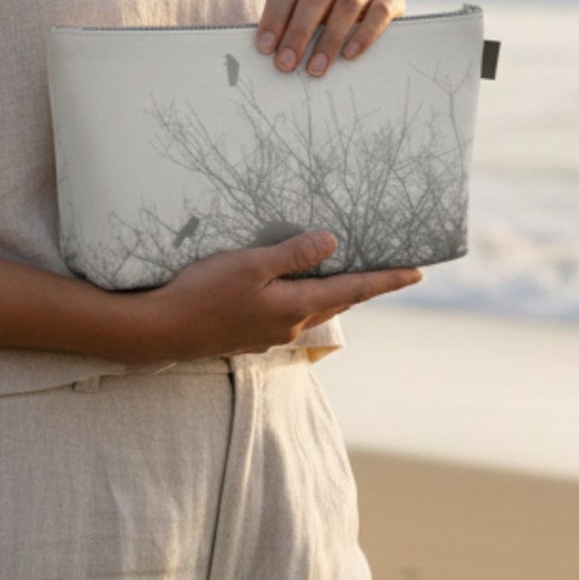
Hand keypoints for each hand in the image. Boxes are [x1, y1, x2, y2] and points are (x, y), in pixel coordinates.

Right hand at [125, 230, 422, 363]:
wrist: (161, 332)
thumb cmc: (203, 293)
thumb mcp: (250, 264)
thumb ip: (292, 255)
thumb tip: (332, 242)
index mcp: (296, 306)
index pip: (354, 289)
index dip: (386, 280)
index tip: (417, 273)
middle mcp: (289, 326)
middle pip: (338, 301)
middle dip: (364, 287)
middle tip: (388, 273)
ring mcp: (268, 335)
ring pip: (311, 310)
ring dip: (332, 293)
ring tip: (343, 277)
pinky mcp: (247, 336)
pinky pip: (286, 316)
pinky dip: (299, 301)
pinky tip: (288, 293)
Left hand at [256, 0, 405, 77]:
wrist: (364, 11)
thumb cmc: (319, 14)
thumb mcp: (298, 11)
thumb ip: (283, 23)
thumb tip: (266, 49)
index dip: (274, 18)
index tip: (266, 48)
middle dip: (299, 31)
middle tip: (287, 63)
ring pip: (348, 3)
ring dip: (329, 39)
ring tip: (315, 68)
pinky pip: (380, 11)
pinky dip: (364, 34)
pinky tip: (349, 55)